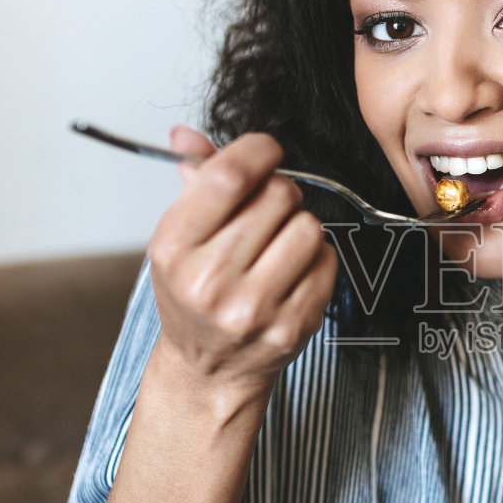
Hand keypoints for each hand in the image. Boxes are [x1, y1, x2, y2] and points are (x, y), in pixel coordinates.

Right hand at [148, 126, 337, 400]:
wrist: (209, 369)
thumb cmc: (195, 295)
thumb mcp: (180, 239)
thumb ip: (194, 183)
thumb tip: (186, 134)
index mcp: (174, 249)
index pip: (227, 176)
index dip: (257, 151)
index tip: (265, 151)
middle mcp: (210, 281)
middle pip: (277, 196)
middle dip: (279, 193)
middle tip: (266, 213)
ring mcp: (253, 309)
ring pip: (308, 227)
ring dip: (299, 227)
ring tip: (278, 246)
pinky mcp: (292, 326)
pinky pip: (327, 261)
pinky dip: (317, 259)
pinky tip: (292, 273)